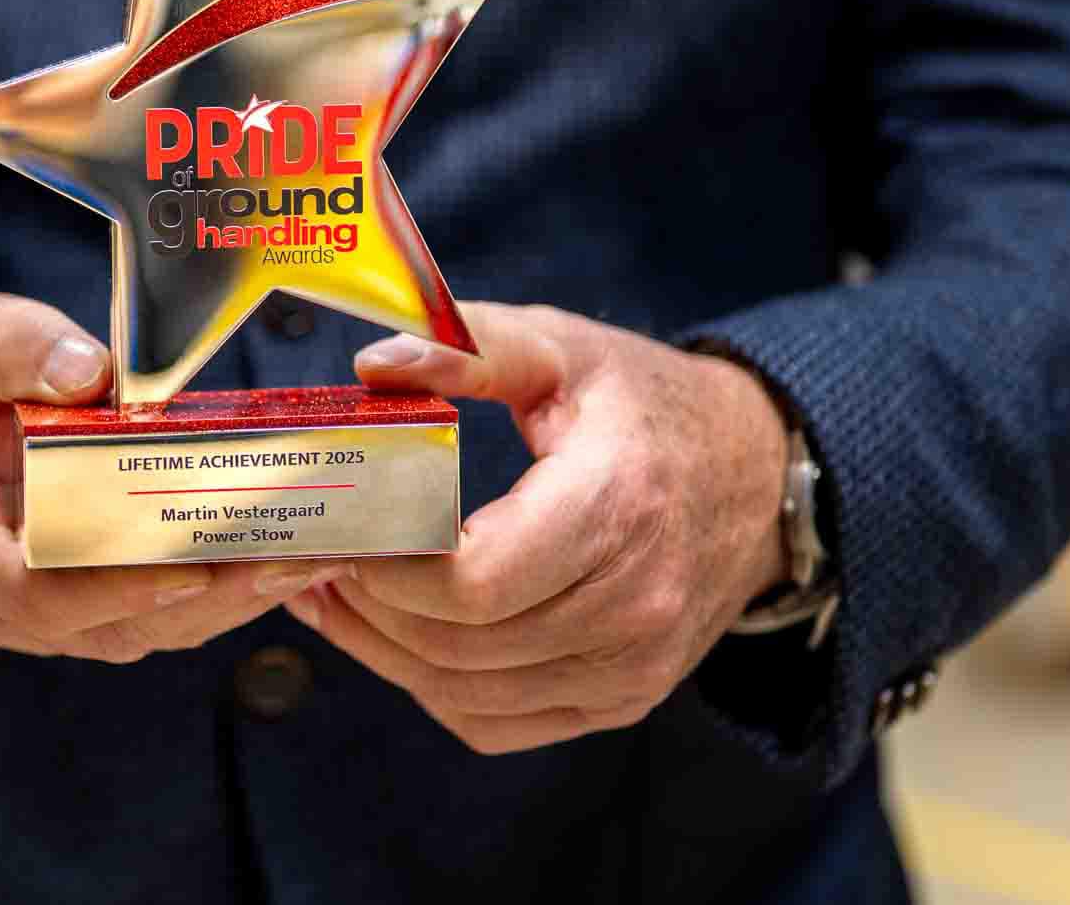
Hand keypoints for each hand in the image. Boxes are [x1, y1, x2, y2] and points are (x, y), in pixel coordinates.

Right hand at [0, 294, 339, 662]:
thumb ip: (21, 351)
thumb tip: (88, 375)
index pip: (28, 590)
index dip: (111, 589)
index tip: (189, 569)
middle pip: (103, 624)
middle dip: (202, 596)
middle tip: (289, 559)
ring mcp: (38, 615)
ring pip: (140, 632)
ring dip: (226, 603)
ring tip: (307, 559)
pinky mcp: (82, 611)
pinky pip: (153, 619)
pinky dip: (217, 595)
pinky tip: (281, 559)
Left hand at [284, 301, 789, 753]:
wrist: (756, 474)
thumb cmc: (643, 403)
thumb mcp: (561, 348)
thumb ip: (467, 346)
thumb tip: (372, 362)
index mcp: (614, 506)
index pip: (471, 582)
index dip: (388, 568)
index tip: (337, 527)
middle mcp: (633, 604)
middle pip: (458, 644)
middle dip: (369, 606)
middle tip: (313, 557)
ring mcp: (633, 666)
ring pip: (466, 693)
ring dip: (384, 650)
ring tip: (332, 595)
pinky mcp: (623, 699)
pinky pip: (497, 723)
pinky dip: (431, 687)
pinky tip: (391, 637)